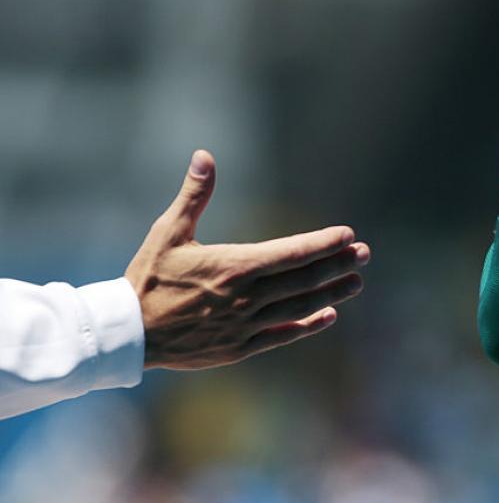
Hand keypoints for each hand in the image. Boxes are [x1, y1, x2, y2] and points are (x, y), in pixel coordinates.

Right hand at [124, 150, 368, 369]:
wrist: (128, 334)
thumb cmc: (148, 278)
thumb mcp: (168, 232)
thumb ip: (194, 195)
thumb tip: (204, 155)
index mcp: (233, 266)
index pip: (291, 253)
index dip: (322, 243)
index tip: (348, 234)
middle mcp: (246, 296)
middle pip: (304, 279)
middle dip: (338, 265)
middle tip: (365, 254)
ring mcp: (246, 324)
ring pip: (300, 307)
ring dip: (332, 294)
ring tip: (357, 282)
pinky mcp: (240, 347)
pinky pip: (283, 334)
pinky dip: (308, 325)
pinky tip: (328, 316)